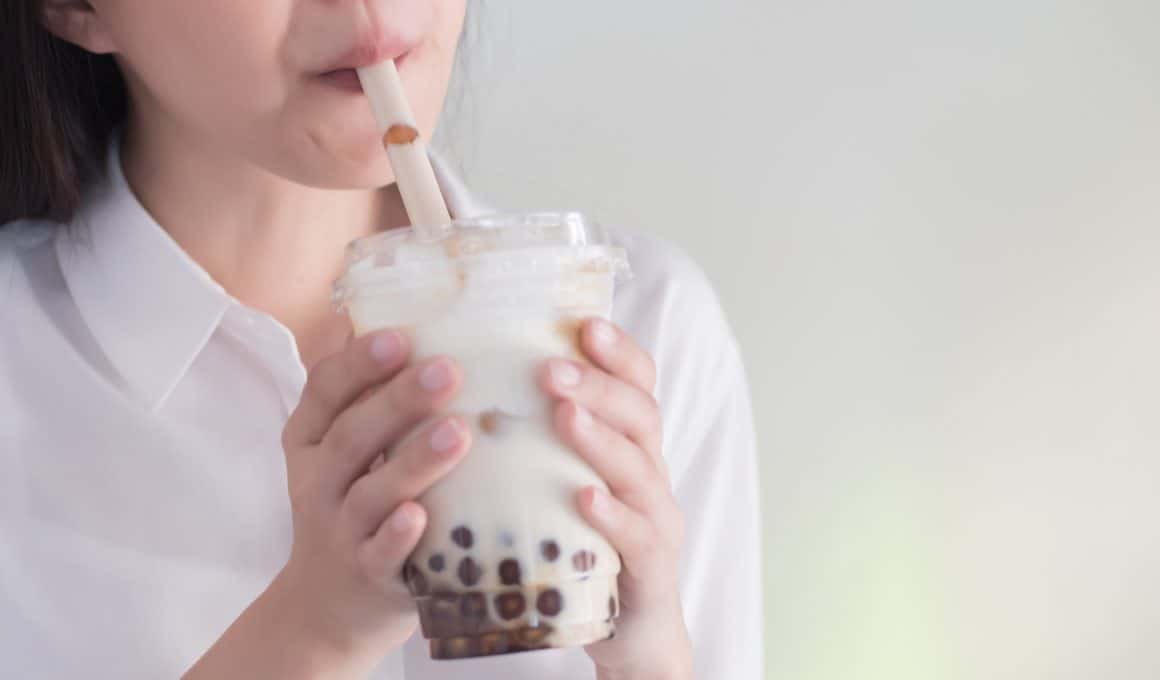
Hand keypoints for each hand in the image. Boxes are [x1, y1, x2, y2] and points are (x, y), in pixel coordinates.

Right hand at [276, 329, 471, 672]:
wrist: (325, 610)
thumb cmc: (352, 508)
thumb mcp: (341, 451)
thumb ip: (361, 394)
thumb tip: (381, 311)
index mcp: (310, 441)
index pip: (324, 392)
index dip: (359, 364)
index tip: (401, 335)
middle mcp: (317, 483)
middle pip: (352, 436)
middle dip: (398, 401)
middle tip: (449, 370)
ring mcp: (340, 531)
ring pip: (372, 493)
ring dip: (414, 462)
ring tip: (459, 432)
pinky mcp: (367, 576)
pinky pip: (381, 554)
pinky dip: (398, 535)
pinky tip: (422, 515)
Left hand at [540, 319, 693, 679]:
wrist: (627, 632)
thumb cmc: (578, 546)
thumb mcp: (559, 483)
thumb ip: (535, 441)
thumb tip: (470, 385)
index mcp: (630, 446)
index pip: (637, 384)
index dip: (617, 351)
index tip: (584, 322)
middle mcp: (650, 474)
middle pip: (641, 413)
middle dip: (599, 384)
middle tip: (551, 368)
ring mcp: (655, 521)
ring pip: (640, 468)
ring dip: (602, 438)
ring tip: (565, 414)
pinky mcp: (649, 571)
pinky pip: (637, 538)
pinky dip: (613, 515)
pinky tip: (584, 499)